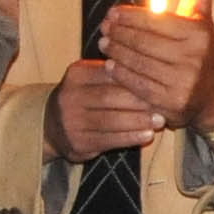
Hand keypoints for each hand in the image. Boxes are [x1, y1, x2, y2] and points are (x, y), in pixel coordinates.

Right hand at [43, 58, 167, 159]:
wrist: (50, 126)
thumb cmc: (83, 98)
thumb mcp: (90, 78)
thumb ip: (113, 73)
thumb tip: (151, 71)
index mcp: (76, 74)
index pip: (110, 74)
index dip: (135, 79)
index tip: (158, 83)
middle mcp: (70, 96)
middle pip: (110, 97)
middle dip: (139, 102)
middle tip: (163, 104)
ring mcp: (71, 121)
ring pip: (111, 120)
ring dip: (138, 121)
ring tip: (159, 121)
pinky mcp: (77, 142)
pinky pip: (108, 140)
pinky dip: (130, 138)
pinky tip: (146, 136)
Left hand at [96, 0, 213, 132]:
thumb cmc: (200, 48)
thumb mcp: (201, 15)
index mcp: (198, 34)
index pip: (154, 20)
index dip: (130, 16)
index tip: (112, 13)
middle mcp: (192, 58)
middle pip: (143, 42)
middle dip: (119, 34)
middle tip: (103, 28)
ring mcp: (181, 83)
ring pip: (137, 63)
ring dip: (116, 52)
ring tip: (104, 43)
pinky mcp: (170, 103)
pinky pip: (138, 85)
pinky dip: (121, 74)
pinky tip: (111, 65)